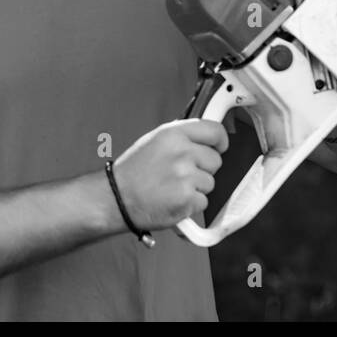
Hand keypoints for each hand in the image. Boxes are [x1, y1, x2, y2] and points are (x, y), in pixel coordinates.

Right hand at [111, 119, 228, 230]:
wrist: (116, 198)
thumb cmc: (132, 172)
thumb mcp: (154, 141)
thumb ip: (181, 138)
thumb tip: (204, 139)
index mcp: (173, 134)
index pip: (214, 131)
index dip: (220, 141)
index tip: (220, 146)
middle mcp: (182, 153)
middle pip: (215, 160)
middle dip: (203, 169)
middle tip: (182, 174)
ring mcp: (186, 177)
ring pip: (209, 183)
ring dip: (196, 188)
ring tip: (172, 188)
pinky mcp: (187, 199)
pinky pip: (203, 202)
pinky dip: (190, 205)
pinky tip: (172, 200)